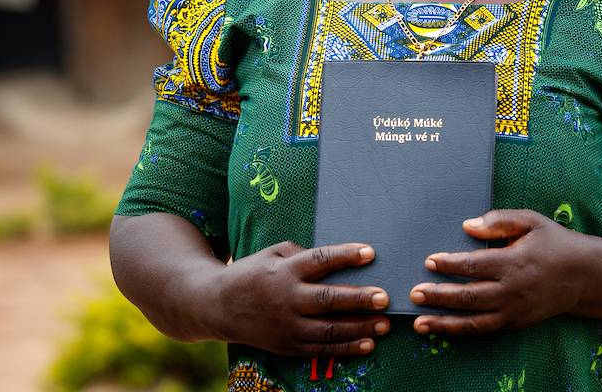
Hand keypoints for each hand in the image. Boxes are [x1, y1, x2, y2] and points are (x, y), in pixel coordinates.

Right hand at [209, 241, 390, 356]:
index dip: (346, 256)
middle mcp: (287, 299)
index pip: (320, 260)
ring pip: (329, 330)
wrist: (216, 306)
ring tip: (384, 325)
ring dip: (360, 328)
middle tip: (384, 298)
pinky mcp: (287, 346)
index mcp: (285, 270)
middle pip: (328, 300)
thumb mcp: (272, 253)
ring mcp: (287, 326)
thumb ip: (302, 253)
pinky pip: (321, 349)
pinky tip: (367, 344)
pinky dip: (346, 348)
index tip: (370, 253)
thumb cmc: (251, 273)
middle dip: (359, 299)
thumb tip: (336, 258)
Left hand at [409, 209, 586, 335]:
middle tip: (415, 293)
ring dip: (444, 323)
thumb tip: (467, 226)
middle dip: (438, 295)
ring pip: (473, 321)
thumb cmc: (554, 243)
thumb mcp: (531, 221)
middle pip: (468, 296)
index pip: (474, 265)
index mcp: (513, 262)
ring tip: (419, 322)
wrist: (583, 276)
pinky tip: (443, 327)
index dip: (449, 264)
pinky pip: (484, 329)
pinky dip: (461, 331)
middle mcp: (511, 290)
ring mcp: (514, 310)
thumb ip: (499, 220)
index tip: (429, 261)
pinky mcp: (516, 323)